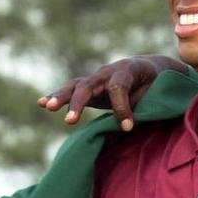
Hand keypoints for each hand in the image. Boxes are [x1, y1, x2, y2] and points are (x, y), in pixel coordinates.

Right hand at [38, 55, 185, 128]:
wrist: (151, 69)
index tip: (127, 128)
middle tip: (69, 121)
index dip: (121, 109)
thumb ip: (141, 106)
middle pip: (88, 85)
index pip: (118, 88)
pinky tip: (41, 103)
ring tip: (47, 107)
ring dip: (61, 98)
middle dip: (78, 103)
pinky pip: (71, 90)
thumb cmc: (156, 84)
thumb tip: (127, 127)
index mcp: (127, 70)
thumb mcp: (154, 93)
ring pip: (75, 86)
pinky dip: (57, 96)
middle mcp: (107, 71)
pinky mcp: (89, 87)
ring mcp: (96, 78)